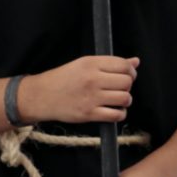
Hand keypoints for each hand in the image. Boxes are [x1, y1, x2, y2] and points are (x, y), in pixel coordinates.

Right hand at [21, 56, 137, 124]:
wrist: (41, 96)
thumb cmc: (63, 79)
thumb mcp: (84, 64)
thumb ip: (111, 63)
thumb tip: (136, 61)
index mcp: (91, 63)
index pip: (124, 65)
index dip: (131, 72)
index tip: (128, 75)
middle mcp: (92, 79)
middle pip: (127, 82)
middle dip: (128, 86)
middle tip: (120, 88)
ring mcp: (91, 97)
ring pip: (125, 98)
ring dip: (125, 100)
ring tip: (117, 100)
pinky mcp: (89, 113)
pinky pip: (116, 115)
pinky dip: (120, 114)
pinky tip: (114, 111)